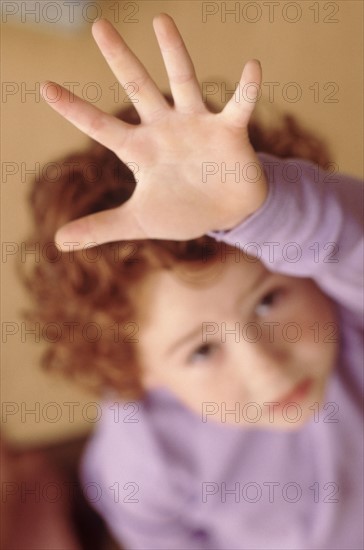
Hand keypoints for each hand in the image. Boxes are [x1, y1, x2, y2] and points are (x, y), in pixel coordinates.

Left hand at [41, 14, 266, 247]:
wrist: (226, 213)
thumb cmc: (182, 211)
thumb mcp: (138, 221)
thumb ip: (101, 227)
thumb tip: (58, 242)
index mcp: (141, 150)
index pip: (101, 127)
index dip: (74, 109)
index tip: (44, 88)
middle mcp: (165, 129)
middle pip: (139, 89)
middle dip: (120, 59)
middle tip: (99, 25)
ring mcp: (197, 125)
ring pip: (183, 82)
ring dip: (174, 53)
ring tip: (161, 21)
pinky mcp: (229, 131)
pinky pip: (239, 105)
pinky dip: (247, 89)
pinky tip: (252, 67)